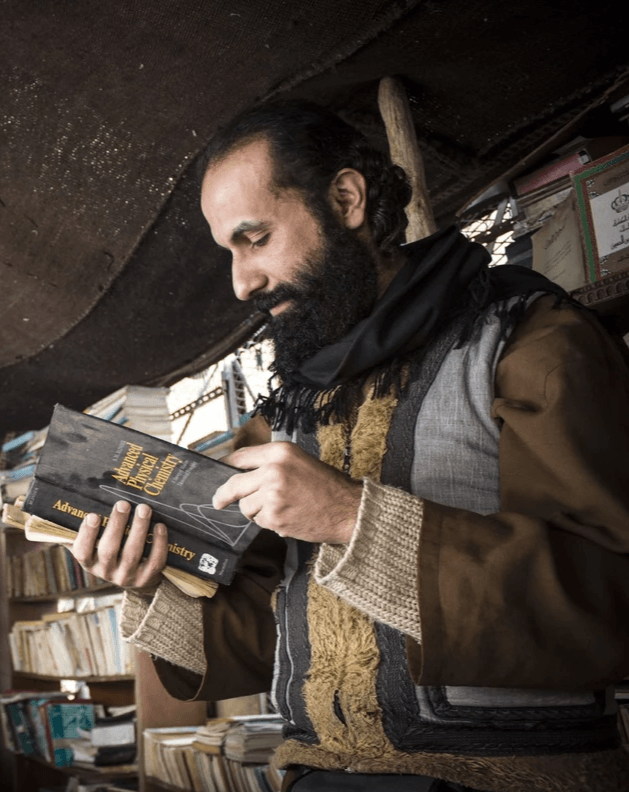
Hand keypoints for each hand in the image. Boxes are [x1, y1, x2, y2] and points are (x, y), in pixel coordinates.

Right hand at [70, 500, 168, 593]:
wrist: (136, 577)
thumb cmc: (110, 551)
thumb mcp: (93, 545)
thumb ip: (80, 531)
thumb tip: (59, 510)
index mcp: (90, 562)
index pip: (82, 552)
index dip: (86, 535)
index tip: (93, 515)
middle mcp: (106, 572)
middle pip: (109, 550)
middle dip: (116, 525)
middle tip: (123, 504)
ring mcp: (127, 577)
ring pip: (132, 554)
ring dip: (138, 529)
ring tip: (144, 508)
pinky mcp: (146, 578)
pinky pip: (154, 561)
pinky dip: (159, 544)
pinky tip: (160, 526)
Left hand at [214, 442, 361, 543]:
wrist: (348, 508)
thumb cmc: (327, 486)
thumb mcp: (300, 461)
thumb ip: (272, 463)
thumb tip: (243, 472)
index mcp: (280, 452)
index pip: (241, 456)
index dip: (226, 465)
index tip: (220, 472)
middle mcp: (273, 470)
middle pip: (234, 483)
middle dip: (223, 494)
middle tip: (218, 501)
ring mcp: (272, 494)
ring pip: (246, 506)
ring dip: (256, 510)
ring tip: (279, 508)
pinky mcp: (274, 516)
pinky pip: (259, 521)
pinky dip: (268, 522)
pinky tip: (286, 517)